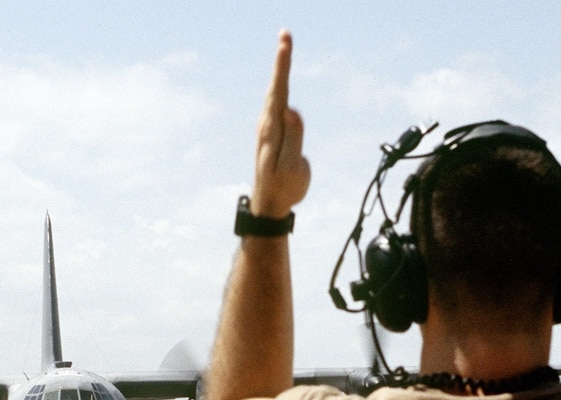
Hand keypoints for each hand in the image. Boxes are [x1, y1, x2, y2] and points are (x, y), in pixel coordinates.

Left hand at [251, 31, 310, 218]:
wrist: (270, 203)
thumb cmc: (283, 187)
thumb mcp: (290, 167)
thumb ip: (292, 139)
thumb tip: (291, 111)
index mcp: (272, 130)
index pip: (279, 92)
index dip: (282, 67)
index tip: (285, 44)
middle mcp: (268, 125)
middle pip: (276, 86)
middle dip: (281, 60)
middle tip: (285, 35)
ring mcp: (270, 128)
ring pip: (276, 92)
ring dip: (280, 69)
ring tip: (284, 48)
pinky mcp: (275, 132)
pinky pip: (278, 101)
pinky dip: (281, 84)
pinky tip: (282, 79)